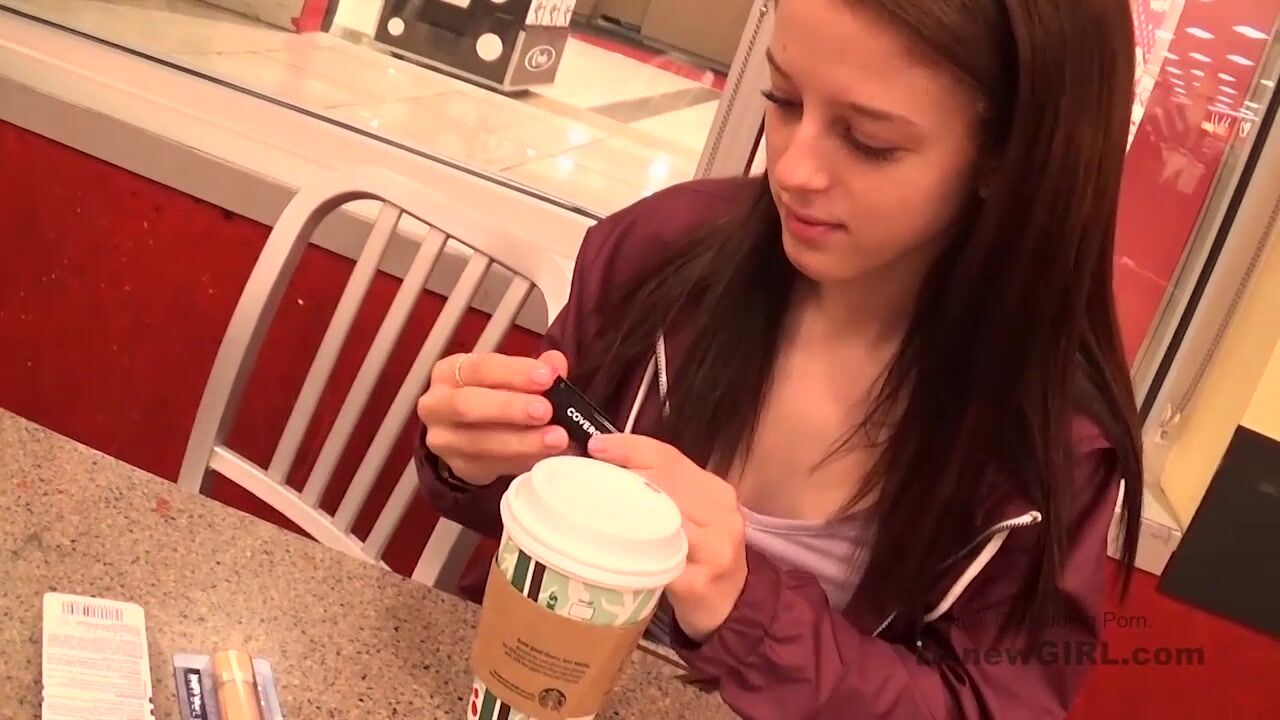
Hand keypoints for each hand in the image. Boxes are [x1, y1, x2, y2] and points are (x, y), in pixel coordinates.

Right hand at [417, 350, 569, 485]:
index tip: (546, 377)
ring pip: (479, 443)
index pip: (479, 368)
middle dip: (510, 408)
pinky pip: (491, 467)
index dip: (513, 372)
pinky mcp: (459, 467)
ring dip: (522, 442)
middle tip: (545, 411)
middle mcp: (437, 404)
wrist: (471, 432)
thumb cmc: (492, 395)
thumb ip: (535, 369)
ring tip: (556, 439)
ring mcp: (444, 440)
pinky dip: (521, 461)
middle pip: (468, 405)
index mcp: (450, 372)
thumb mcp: (511, 377)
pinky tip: (546, 457)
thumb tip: (555, 362)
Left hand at [587, 434, 747, 641]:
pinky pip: (660, 562)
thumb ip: (660, 489)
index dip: (630, 447)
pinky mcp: (700, 581)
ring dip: (623, 514)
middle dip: (622, 478)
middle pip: (664, 484)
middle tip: (586, 479)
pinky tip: (612, 550)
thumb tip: (605, 459)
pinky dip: (634, 554)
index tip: (596, 445)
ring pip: (663, 520)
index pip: (670, 458)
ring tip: (593, 510)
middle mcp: (722, 514)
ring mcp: (715, 549)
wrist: (731, 605)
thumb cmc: (699, 554)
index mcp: (716, 490)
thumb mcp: (689, 514)